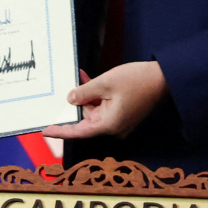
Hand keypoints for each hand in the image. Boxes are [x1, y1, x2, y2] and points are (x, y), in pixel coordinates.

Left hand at [40, 62, 167, 140]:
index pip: (79, 131)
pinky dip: (96, 95)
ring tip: (83, 76)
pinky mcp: (122, 113)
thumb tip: (70, 100)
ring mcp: (119, 121)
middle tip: (70, 84)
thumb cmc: (136, 81)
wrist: (162, 78)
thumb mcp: (105, 83)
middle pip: (87, 118)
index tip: (45, 130)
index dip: (61, 131)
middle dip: (78, 102)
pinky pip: (103, 106)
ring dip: (87, 95)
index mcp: (109, 124)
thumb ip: (85, 93)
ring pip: (94, 110)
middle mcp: (113, 127)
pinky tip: (89, 80)